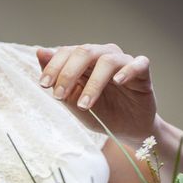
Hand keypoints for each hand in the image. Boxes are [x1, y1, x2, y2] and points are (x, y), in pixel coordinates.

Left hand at [37, 44, 157, 143]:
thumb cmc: (99, 113)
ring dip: (93, 83)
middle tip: (59, 96)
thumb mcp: (73, 101)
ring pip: (108, 60)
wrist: (125, 130)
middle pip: (85, 52)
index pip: (67, 53)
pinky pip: (139, 64)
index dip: (54, 67)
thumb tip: (40, 52)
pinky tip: (118, 81)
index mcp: (85, 61)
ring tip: (84, 105)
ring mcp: (124, 63)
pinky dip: (128, 71)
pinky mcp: (143, 73)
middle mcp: (104, 56)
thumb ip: (58, 80)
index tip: (44, 85)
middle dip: (68, 73)